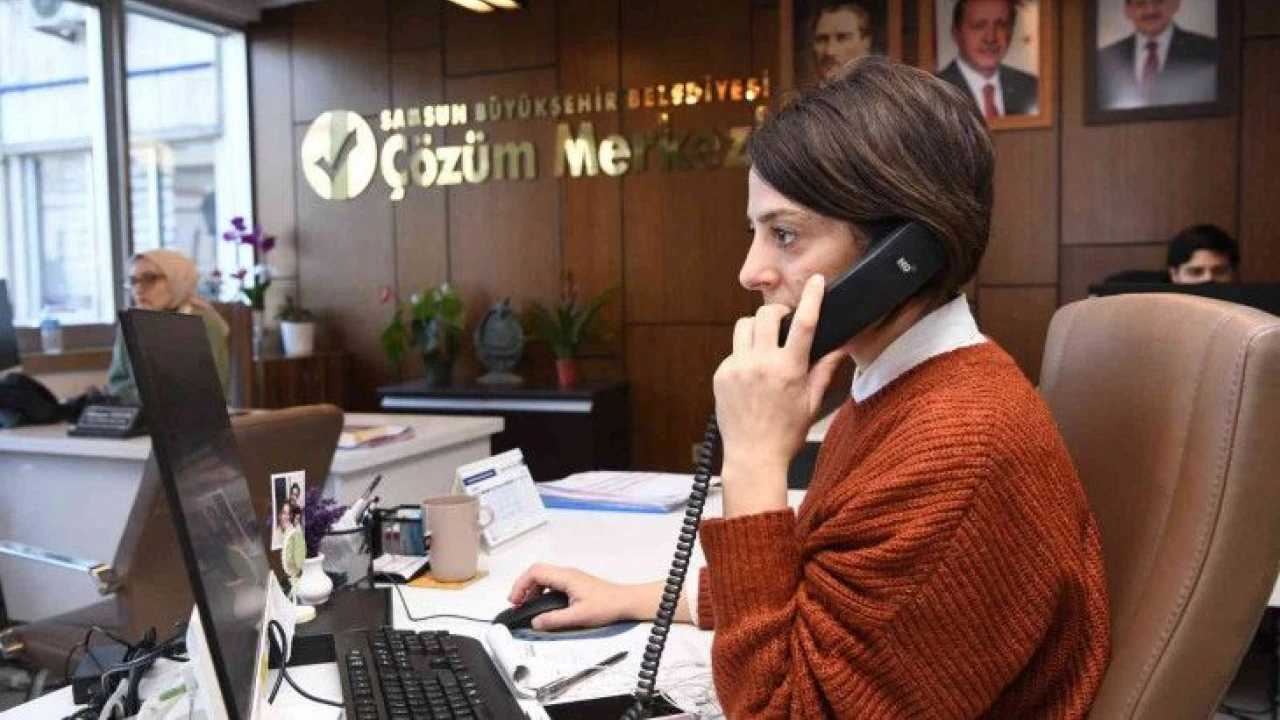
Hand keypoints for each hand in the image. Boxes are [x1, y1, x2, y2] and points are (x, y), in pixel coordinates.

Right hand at [508, 564, 662, 630]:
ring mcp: (571, 578)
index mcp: (566, 577)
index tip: (515, 600)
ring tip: (527, 606)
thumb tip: (536, 622)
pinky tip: (543, 606)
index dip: (520, 585)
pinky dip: (541, 592)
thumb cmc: (608, 605)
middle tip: (517, 603)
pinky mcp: (574, 584)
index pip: (535, 572)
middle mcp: (567, 574)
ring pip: (544, 578)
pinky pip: (551, 583)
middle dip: (523, 587)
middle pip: (536, 573)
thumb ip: (554, 620)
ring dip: (532, 590)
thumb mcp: (578, 616)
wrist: (626, 602)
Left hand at [714, 274, 845, 516]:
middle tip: (784, 324)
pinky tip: (751, 375)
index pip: (804, 324)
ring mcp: (737, 368)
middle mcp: (761, 364)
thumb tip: (841, 348)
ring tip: (765, 345)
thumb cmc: (786, 434)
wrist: (752, 457)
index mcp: (788, 370)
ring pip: (744, 326)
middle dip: (777, 314)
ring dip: (757, 328)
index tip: (816, 281)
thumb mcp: (812, 403)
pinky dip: (744, 355)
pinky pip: (733, 351)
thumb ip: (824, 371)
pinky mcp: (721, 375)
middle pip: (766, 315)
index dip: (812, 298)